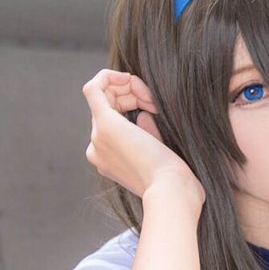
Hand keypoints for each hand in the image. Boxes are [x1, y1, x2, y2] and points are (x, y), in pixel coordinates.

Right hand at [82, 69, 202, 203]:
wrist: (173, 192)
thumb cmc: (175, 182)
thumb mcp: (160, 156)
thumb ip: (148, 134)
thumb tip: (143, 114)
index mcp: (109, 160)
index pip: (114, 120)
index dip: (133, 106)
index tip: (155, 109)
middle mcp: (97, 149)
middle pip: (108, 107)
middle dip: (133, 96)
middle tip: (156, 104)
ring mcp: (98, 137)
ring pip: (104, 96)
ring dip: (130, 89)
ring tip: (153, 101)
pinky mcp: (105, 124)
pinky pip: (93, 87)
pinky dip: (110, 76)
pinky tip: (130, 78)